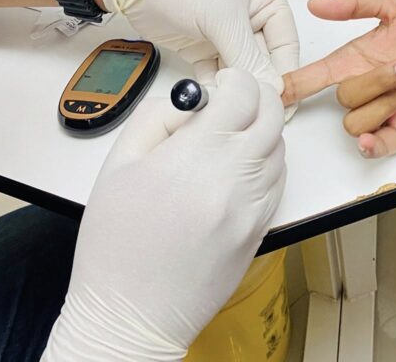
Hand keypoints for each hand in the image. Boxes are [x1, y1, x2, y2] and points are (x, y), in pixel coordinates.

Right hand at [43, 68, 285, 361]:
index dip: (234, 80)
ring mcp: (253, 207)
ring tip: (230, 139)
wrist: (131, 315)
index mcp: (198, 155)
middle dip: (256, 98)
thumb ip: (155, 118)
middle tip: (233, 100)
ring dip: (261, 132)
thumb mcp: (118, 166)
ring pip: (280, 149)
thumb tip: (190, 99)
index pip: (243, 95)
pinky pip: (278, 183)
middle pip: (272, 116)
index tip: (221, 83)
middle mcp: (236, 178)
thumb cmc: (115, 245)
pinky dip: (266, 165)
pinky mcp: (261, 231)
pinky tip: (239, 170)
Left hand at [99, 0, 298, 93]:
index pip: (286, 43)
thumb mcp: (223, 17)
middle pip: (263, 58)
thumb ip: (249, 56)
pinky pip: (214, 72)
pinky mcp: (200, 44)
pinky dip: (214, 86)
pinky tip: (213, 98)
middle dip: (258, 83)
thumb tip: (270, 85)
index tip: (284, 102)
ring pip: (239, 68)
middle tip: (256, 108)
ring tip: (232, 105)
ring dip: (235, 86)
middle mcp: (247, 13)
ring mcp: (222, 30)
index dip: (286, 73)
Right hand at [283, 0, 395, 157]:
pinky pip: (375, 146)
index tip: (276, 90)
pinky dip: (371, 144)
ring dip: (384, 103)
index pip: (318, 75)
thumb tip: (317, 3)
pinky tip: (373, 136)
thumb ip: (355, 4)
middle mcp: (370, 86)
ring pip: (357, 121)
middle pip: (343, 98)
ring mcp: (386, 111)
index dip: (295, 83)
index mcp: (360, 58)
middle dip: (374, 82)